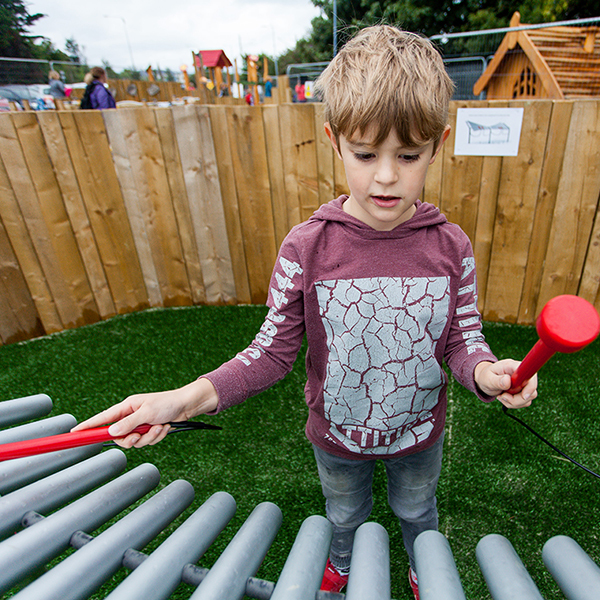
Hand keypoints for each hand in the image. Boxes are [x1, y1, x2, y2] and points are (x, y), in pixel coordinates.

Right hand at [71, 378, 218, 447]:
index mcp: (126, 407)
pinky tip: (164, 427)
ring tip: (159, 426)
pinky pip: (147, 442)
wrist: (186, 406)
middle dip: (132, 439)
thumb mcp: (147, 413)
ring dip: (149, 437)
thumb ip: (129, 424)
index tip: (74, 433)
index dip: (88, 426)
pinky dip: (157, 437)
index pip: (102, 418)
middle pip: (119, 437)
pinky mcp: (149, 431)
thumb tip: (111, 432)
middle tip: (140, 434)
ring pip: (135, 442)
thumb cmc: (167, 403)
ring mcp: (139, 425)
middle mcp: (130, 416)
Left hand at [474, 360, 537, 408]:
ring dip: (514, 402)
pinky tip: (504, 398)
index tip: (524, 396)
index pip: (529, 373)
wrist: (485, 380)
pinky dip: (513, 404)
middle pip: (531, 389)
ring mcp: (524, 383)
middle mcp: (522, 374)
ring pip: (528, 398)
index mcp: (513, 366)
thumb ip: (497, 380)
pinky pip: (524, 402)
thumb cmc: (486, 376)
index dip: (530, 385)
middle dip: (518, 398)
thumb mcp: (487, 378)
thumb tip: (508, 381)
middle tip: (503, 396)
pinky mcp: (523, 391)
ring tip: (501, 396)